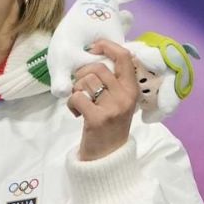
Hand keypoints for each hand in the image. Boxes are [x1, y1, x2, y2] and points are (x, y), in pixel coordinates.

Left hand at [67, 39, 139, 160]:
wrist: (108, 157)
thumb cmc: (110, 125)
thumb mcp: (120, 101)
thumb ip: (114, 81)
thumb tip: (97, 55)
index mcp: (132, 89)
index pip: (124, 57)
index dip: (107, 46)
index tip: (93, 47)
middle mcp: (126, 96)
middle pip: (98, 68)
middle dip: (82, 74)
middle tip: (80, 88)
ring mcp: (113, 107)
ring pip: (86, 81)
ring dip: (76, 89)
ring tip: (80, 103)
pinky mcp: (97, 118)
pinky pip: (77, 97)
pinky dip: (71, 103)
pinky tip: (76, 113)